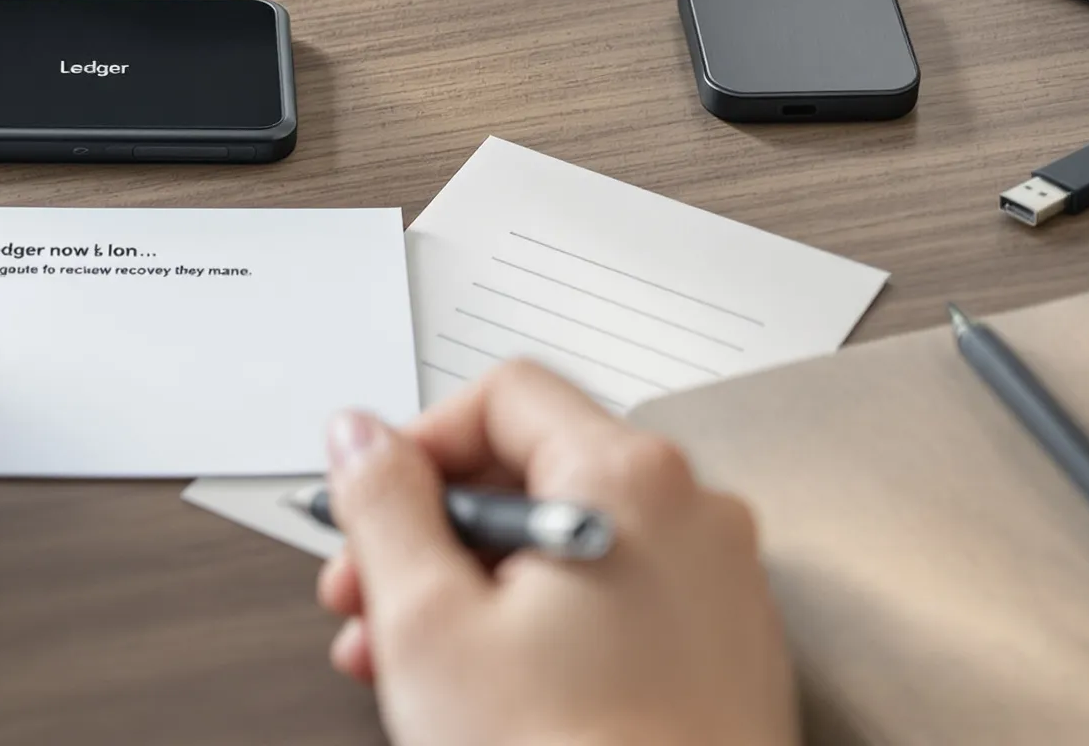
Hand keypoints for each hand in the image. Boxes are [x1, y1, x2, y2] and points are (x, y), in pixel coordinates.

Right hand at [315, 362, 794, 745]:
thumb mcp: (429, 624)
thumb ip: (383, 505)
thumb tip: (362, 439)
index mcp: (630, 481)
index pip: (505, 396)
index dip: (417, 445)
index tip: (370, 500)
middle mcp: (696, 518)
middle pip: (537, 473)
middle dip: (434, 533)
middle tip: (369, 593)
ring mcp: (722, 590)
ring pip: (570, 548)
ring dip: (477, 590)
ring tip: (412, 662)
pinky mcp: (726, 658)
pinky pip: (617, 605)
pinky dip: (544, 629)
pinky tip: (488, 692)